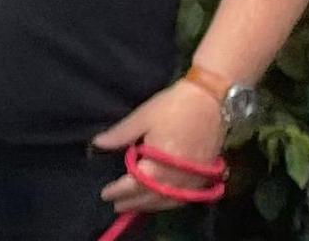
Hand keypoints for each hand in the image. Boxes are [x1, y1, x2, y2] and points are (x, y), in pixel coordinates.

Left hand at [94, 78, 230, 209]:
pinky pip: (186, 196)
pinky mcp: (205, 175)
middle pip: (153, 197)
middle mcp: (179, 177)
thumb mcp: (142, 117)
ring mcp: (195, 178)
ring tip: (136, 206)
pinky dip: (170, 201)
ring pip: (171, 200)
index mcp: (161, 164)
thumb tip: (98, 144)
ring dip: (152, 205)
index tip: (105, 195)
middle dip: (134, 203)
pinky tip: (162, 199)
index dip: (120, 191)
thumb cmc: (173, 107)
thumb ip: (120, 135)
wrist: (211, 101)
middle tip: (117, 207)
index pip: (136, 185)